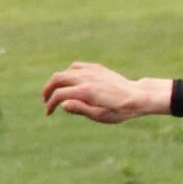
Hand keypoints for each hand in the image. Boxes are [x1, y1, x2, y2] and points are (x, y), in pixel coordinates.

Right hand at [40, 63, 170, 123]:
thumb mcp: (100, 116)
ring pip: (65, 71)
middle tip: (45, 100)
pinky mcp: (97, 68)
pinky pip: (76, 67)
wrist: (137, 96)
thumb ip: (80, 109)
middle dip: (47, 90)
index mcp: (86, 92)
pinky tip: (70, 82)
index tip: (49, 113)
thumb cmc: (120, 110)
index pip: (59, 95)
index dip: (51, 104)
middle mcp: (86, 78)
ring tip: (55, 92)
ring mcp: (91, 71)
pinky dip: (68, 73)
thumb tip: (62, 105)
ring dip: (57, 81)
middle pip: (57, 79)